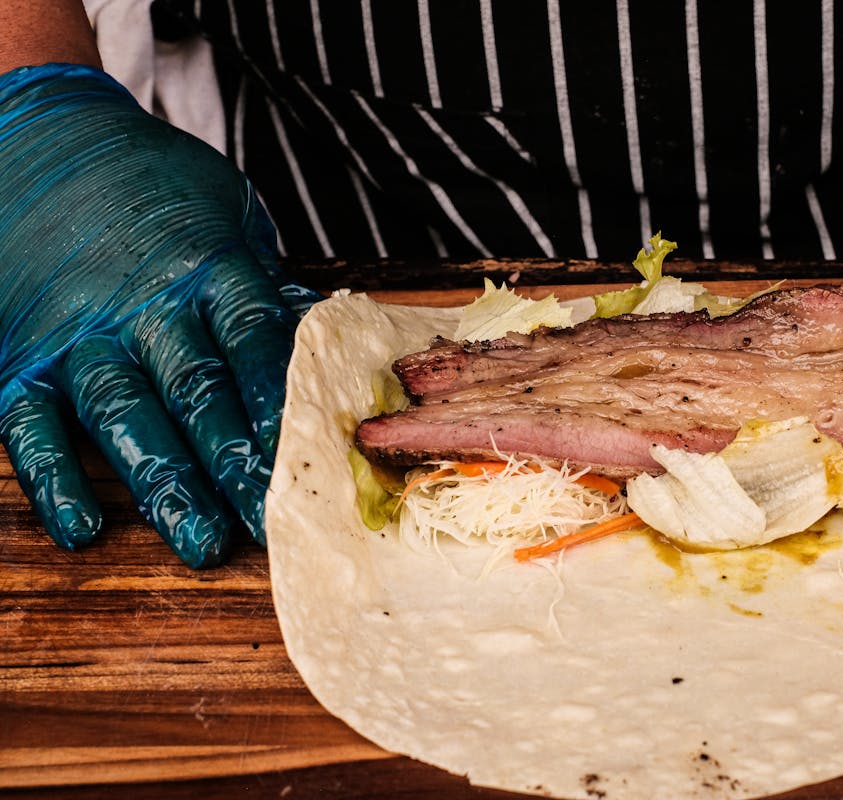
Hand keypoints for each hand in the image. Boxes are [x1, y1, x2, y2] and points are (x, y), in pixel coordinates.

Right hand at [0, 64, 317, 566]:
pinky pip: (30, 424)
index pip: (253, 343)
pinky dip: (53, 477)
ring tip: (202, 543)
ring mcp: (76, 334)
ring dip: (164, 485)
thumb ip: (266, 283)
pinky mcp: (17, 358)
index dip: (282, 405)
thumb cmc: (151, 185)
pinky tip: (81, 528)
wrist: (37, 136)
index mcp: (205, 267)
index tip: (313, 461)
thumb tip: (325, 339)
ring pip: (125, 417)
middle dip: (238, 466)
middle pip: (198, 393)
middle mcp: (141, 307)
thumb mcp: (226, 212)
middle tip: (272, 527)